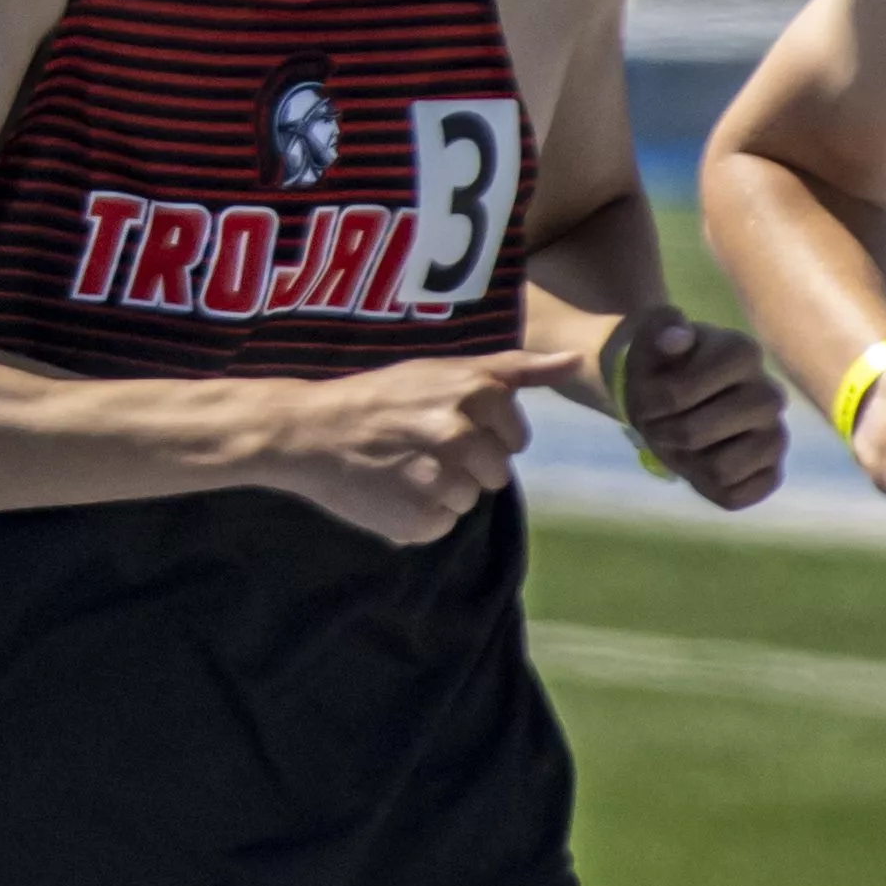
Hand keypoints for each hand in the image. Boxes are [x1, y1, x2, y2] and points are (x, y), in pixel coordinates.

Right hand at [259, 350, 547, 548]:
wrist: (307, 431)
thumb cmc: (380, 397)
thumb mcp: (446, 369)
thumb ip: (516, 368)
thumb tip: (577, 359)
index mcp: (476, 391)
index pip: (515, 439)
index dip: (481, 435)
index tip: (441, 425)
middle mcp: (461, 432)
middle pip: (496, 474)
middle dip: (464, 466)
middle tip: (417, 449)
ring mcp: (440, 477)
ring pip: (470, 501)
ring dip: (441, 492)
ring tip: (401, 470)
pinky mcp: (419, 518)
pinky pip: (441, 526)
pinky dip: (417, 516)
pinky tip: (389, 492)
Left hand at [600, 304, 788, 515]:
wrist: (670, 396)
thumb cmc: (660, 367)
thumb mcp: (649, 341)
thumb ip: (659, 329)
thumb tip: (677, 337)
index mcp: (742, 352)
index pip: (676, 394)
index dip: (649, 402)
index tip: (650, 393)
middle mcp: (770, 394)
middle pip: (693, 434)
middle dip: (663, 432)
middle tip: (662, 422)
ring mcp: (775, 435)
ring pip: (720, 469)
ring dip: (686, 462)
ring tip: (686, 442)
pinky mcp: (772, 470)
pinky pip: (737, 496)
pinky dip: (708, 487)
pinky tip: (706, 461)